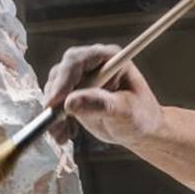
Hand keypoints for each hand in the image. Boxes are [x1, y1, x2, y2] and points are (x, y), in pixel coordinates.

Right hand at [42, 44, 162, 146]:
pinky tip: (64, 135)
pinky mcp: (73, 94)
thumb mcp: (125, 111)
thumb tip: (70, 102)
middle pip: (61, 73)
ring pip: (54, 89)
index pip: (78, 61)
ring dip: (53, 113)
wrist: (140, 129)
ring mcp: (80, 79)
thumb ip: (100, 105)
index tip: (56, 101)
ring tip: (62, 134)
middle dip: (55, 98)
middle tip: (54, 120)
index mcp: (108, 58)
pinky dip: (55, 121)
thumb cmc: (141, 116)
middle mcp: (91, 64)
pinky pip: (55, 104)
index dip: (64, 79)